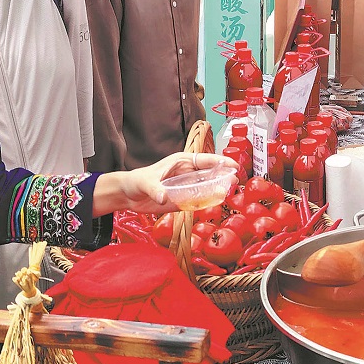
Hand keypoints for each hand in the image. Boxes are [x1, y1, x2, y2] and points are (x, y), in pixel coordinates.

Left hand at [112, 152, 237, 214]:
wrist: (128, 196)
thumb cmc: (136, 181)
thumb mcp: (145, 183)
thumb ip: (155, 189)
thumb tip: (163, 198)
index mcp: (181, 162)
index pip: (205, 160)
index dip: (220, 162)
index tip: (233, 165)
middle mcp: (187, 174)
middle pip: (210, 173)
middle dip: (224, 176)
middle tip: (235, 182)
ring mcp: (186, 187)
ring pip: (207, 187)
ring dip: (218, 189)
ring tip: (229, 193)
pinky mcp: (183, 200)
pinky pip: (199, 201)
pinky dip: (208, 202)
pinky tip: (216, 203)